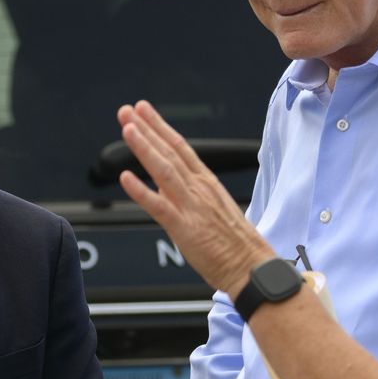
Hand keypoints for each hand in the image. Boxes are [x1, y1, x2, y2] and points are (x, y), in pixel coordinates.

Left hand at [117, 100, 274, 295]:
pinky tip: (125, 177)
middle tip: (127, 111)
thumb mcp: (212, 211)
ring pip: (164, 170)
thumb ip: (187, 196)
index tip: (143, 111)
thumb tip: (163, 189)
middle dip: (147, 129)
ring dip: (144, 148)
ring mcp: (192, 206)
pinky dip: (141, 191)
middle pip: (169, 151)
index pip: (180, 147)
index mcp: (206, 183)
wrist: (252, 268)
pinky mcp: (185, 228)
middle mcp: (199, 188)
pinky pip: (159, 206)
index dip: (160, 127)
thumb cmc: (235, 245)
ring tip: (128, 129)